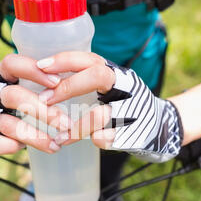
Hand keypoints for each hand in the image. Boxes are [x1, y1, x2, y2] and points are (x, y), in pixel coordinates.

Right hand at [0, 54, 71, 156]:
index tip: (57, 81)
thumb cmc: (7, 103)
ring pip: (8, 124)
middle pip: (13, 96)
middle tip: (66, 123)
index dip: (32, 70)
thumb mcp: (19, 86)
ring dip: (34, 136)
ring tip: (56, 145)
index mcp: (1, 76)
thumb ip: (39, 86)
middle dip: (42, 111)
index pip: (12, 65)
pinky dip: (11, 146)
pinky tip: (25, 149)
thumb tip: (79, 85)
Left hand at [37, 52, 182, 161]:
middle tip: (45, 100)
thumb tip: (42, 78)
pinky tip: (81, 142)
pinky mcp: (134, 133)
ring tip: (60, 136)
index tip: (41, 67)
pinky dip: (90, 141)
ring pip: (99, 115)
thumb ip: (84, 80)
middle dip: (68, 87)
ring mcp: (132, 110)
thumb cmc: (123, 104)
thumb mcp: (109, 87)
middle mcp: (126, 87)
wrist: (159, 127)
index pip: (90, 59)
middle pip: (97, 76)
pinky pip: (105, 138)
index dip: (65, 60)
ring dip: (75, 127)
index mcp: (116, 73)